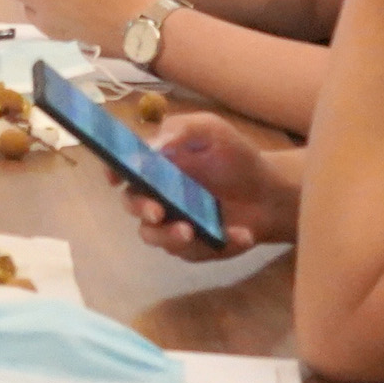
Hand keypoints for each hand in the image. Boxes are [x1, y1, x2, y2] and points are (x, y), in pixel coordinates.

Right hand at [111, 113, 300, 257]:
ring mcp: (174, 223)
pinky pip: (195, 252)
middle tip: (158, 211)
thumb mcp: (212, 130)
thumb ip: (181, 130)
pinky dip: (219, 244)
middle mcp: (158, 196)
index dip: (113, 172)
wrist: (270, 192)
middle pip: (133, 206)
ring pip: (155, 237)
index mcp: (156, 166)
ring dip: (169, 236)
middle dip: (142, 209)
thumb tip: (154, 145)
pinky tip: (242, 234)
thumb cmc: (235, 157)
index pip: (124, 168)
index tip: (115, 177)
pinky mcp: (196, 247)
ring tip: (192, 232)